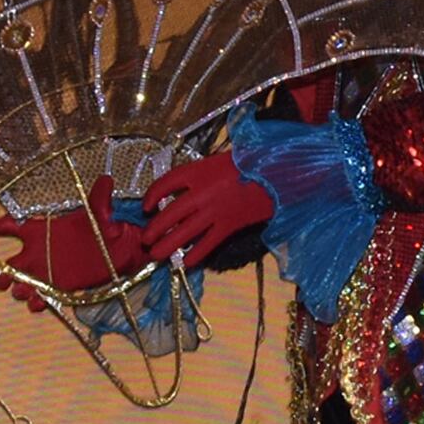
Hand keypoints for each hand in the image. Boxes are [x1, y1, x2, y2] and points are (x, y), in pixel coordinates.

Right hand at [0, 200, 150, 306]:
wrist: (120, 249)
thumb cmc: (105, 226)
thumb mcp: (102, 211)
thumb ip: (100, 198)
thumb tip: (107, 180)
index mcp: (45, 230)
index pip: (17, 226)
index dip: (4, 226)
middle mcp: (41, 252)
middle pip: (12, 263)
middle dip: (3, 272)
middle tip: (1, 278)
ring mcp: (49, 271)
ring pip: (24, 282)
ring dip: (19, 288)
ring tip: (21, 291)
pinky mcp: (61, 287)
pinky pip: (43, 296)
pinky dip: (38, 301)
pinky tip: (37, 303)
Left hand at [134, 155, 275, 266]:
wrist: (278, 173)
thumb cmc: (248, 163)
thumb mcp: (217, 161)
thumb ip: (198, 176)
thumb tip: (179, 193)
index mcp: (198, 171)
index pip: (165, 183)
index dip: (151, 195)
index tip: (145, 206)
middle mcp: (203, 192)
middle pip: (171, 212)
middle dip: (155, 227)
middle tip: (146, 238)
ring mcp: (216, 211)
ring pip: (185, 231)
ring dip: (168, 244)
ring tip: (156, 254)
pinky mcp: (230, 225)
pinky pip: (208, 243)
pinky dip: (196, 254)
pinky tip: (187, 262)